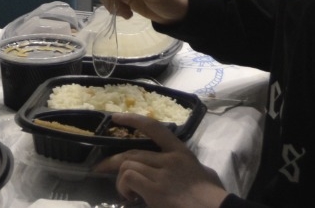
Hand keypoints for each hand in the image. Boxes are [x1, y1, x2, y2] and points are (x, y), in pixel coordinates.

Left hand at [93, 113, 227, 207]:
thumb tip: (201, 173)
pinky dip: (124, 187)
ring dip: (120, 180)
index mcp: (181, 153)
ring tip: (126, 192)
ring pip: (127, 164)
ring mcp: (161, 173)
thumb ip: (197, 170)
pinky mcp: (154, 189)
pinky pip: (129, 179)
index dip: (133, 119)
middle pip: (132, 152)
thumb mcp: (208, 176)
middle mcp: (169, 159)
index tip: (116, 117)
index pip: (154, 128)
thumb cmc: (213, 196)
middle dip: (113, 160)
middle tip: (101, 168)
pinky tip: (130, 198)